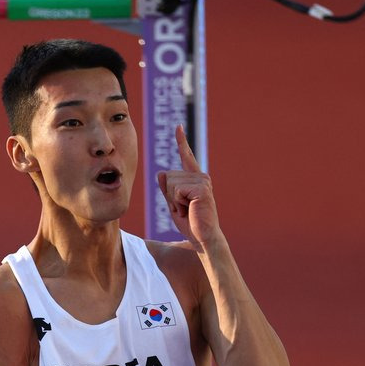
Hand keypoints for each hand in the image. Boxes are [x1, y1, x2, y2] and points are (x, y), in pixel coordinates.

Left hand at [157, 125, 219, 247]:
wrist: (204, 238)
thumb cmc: (191, 224)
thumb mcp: (174, 205)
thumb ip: (167, 190)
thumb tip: (161, 173)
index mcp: (196, 179)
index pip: (186, 157)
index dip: (182, 142)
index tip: (178, 127)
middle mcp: (201, 177)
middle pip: (169, 176)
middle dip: (170, 196)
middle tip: (184, 210)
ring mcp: (203, 181)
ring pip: (171, 183)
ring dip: (174, 201)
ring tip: (187, 210)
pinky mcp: (201, 188)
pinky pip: (176, 190)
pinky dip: (177, 203)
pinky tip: (189, 210)